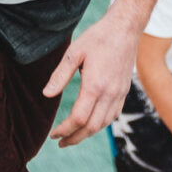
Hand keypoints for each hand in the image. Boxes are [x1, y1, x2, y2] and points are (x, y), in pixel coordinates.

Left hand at [45, 16, 137, 146]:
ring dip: (87, 133)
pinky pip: (113, 116)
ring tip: (73, 135)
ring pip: (103, 124)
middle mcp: (109, 94)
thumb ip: (60, 75)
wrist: (125, 28)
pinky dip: (100, 124)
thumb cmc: (98, 37)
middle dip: (75, 138)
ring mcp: (119, 94)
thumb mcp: (75, 52)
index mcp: (95, 85)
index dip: (65, 130)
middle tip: (60, 142)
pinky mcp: (124, 91)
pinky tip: (91, 122)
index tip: (53, 134)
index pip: (79, 119)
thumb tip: (46, 95)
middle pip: (91, 127)